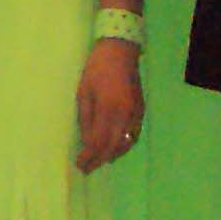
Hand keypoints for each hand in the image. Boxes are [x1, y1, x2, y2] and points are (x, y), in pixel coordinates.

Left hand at [73, 39, 143, 174]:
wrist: (120, 52)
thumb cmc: (96, 70)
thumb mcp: (83, 93)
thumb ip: (85, 119)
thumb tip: (86, 142)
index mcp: (108, 109)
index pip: (98, 142)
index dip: (89, 156)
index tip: (80, 164)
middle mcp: (125, 115)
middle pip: (113, 147)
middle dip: (99, 160)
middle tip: (87, 168)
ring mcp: (136, 114)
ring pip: (126, 143)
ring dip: (112, 155)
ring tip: (99, 160)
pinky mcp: (141, 110)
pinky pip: (133, 135)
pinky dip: (123, 145)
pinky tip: (114, 148)